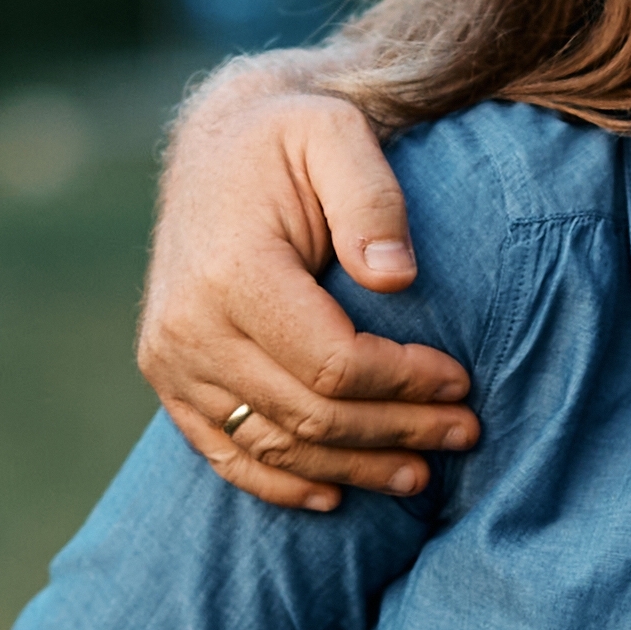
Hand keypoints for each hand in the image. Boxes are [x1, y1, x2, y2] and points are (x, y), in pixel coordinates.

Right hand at [140, 58, 478, 511]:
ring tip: (420, 473)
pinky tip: (334, 496)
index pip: (332, 363)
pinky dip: (280, 484)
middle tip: (464, 433)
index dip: (404, 384)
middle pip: (308, 414)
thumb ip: (372, 199)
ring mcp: (170, 357)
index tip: (461, 382)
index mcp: (232, 270)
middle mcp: (187, 324)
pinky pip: (223, 451)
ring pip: (273, 445)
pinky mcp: (167, 375)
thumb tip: (397, 278)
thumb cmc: (288, 136)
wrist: (214, 144)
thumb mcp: (336, 134)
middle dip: (396, 431)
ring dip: (352, 470)